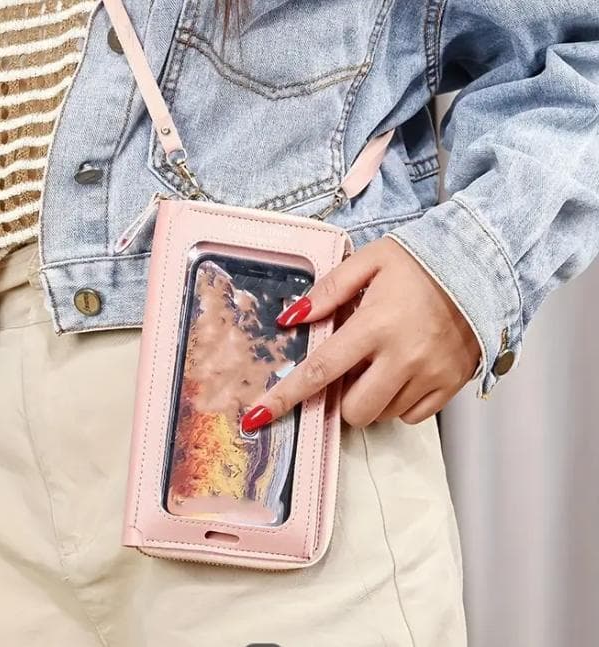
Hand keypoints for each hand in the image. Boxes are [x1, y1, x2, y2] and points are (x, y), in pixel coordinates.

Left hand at [240, 237, 480, 431]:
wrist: (484, 265)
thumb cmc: (421, 261)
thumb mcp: (370, 261)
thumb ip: (328, 291)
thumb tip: (290, 320)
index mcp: (376, 324)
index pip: (321, 370)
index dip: (287, 396)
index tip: (259, 416)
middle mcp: (403, 357)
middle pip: (354, 409)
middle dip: (341, 398)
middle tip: (351, 368)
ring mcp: (431, 375)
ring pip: (383, 415)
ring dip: (371, 396)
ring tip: (383, 362)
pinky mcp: (452, 385)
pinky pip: (413, 416)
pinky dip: (400, 401)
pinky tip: (405, 372)